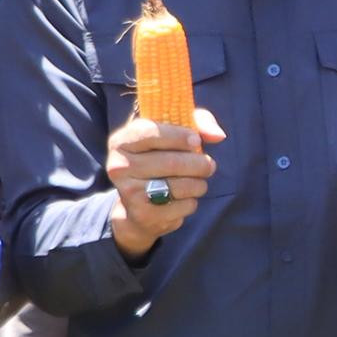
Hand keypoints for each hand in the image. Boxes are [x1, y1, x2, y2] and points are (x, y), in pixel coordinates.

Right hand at [105, 108, 220, 257]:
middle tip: (208, 165)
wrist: (138, 204)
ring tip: (197, 181)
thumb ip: (197, 123)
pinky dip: (191, 202)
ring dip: (199, 184)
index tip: (196, 140)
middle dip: (200, 163)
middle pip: (172, 162)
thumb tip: (218, 135)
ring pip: (181, 185)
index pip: (150, 132)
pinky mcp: (143, 214)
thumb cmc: (160, 158)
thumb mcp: (173, 133)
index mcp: (122, 141)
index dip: (178, 135)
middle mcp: (119, 166)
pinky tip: (183, 198)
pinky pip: (183, 206)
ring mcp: (129, 192)